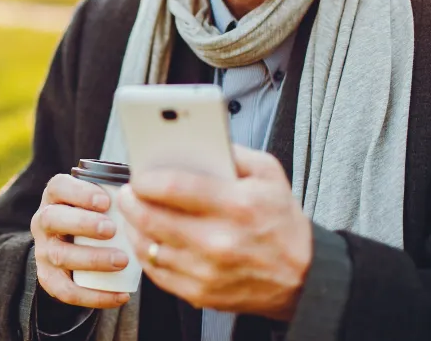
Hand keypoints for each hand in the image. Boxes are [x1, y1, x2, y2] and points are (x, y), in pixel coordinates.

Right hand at [30, 173, 131, 308]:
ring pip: (59, 255)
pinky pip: (66, 290)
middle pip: (53, 219)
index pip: (58, 187)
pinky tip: (121, 295)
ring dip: (92, 258)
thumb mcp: (98, 199)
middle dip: (83, 224)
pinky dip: (94, 296)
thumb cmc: (95, 216)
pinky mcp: (48, 278)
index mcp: (55, 196)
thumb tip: (149, 190)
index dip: (80, 192)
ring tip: (122, 260)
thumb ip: (117, 192)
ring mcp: (44, 251)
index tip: (106, 201)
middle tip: (112, 230)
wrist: (71, 247)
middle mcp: (43, 221)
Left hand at [117, 145, 311, 320]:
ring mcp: (207, 271)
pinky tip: (146, 238)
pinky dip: (145, 253)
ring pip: (148, 247)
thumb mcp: (269, 173)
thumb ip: (232, 151)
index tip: (139, 175)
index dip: (146, 179)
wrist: (302, 277)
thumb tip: (194, 138)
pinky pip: (157, 272)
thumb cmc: (282, 221)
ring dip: (133, 227)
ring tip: (133, 212)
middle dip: (132, 201)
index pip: (175, 188)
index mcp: (237, 205)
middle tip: (127, 192)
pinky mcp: (200, 293)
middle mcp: (220, 241)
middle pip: (153, 218)